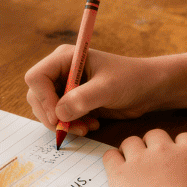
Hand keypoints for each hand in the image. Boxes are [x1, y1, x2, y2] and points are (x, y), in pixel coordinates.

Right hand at [23, 45, 163, 138]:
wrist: (149, 88)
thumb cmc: (131, 79)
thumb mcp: (108, 88)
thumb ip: (83, 99)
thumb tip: (59, 114)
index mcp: (64, 58)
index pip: (37, 77)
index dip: (43, 98)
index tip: (58, 117)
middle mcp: (60, 71)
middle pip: (37, 95)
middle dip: (52, 115)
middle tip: (74, 128)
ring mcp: (66, 86)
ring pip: (47, 109)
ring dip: (63, 123)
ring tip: (87, 128)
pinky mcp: (73, 101)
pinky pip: (60, 116)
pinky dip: (71, 125)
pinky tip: (91, 124)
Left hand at [103, 128, 186, 186]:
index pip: (186, 138)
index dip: (183, 148)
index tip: (181, 161)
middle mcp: (163, 150)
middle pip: (156, 134)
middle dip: (155, 145)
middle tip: (156, 163)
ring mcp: (138, 159)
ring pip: (131, 141)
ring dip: (133, 150)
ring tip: (136, 166)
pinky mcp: (118, 172)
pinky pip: (110, 155)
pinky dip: (112, 159)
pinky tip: (117, 169)